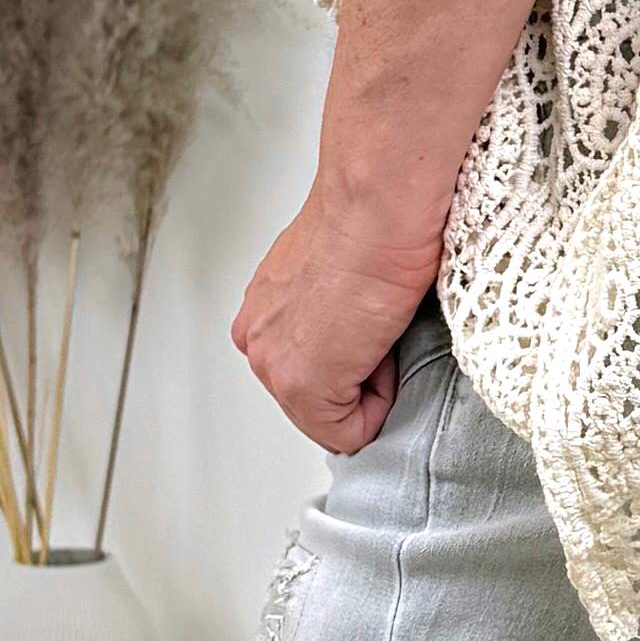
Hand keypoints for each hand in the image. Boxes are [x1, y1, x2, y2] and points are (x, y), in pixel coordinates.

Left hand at [231, 183, 444, 454]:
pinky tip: (381, 343)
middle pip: (318, 401)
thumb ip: (332, 313)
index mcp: (264, 313)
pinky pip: (353, 432)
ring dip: (370, 385)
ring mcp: (273, 366)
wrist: (377, 208)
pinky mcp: (301, 385)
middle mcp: (257, 340)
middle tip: (378, 322)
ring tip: (378, 326)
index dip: (357, 359)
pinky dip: (382, 401)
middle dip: (359, 378)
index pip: (310, 371)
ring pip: (335, 418)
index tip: (371, 317)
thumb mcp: (338, 272)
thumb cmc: (372, 221)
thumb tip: (362, 333)